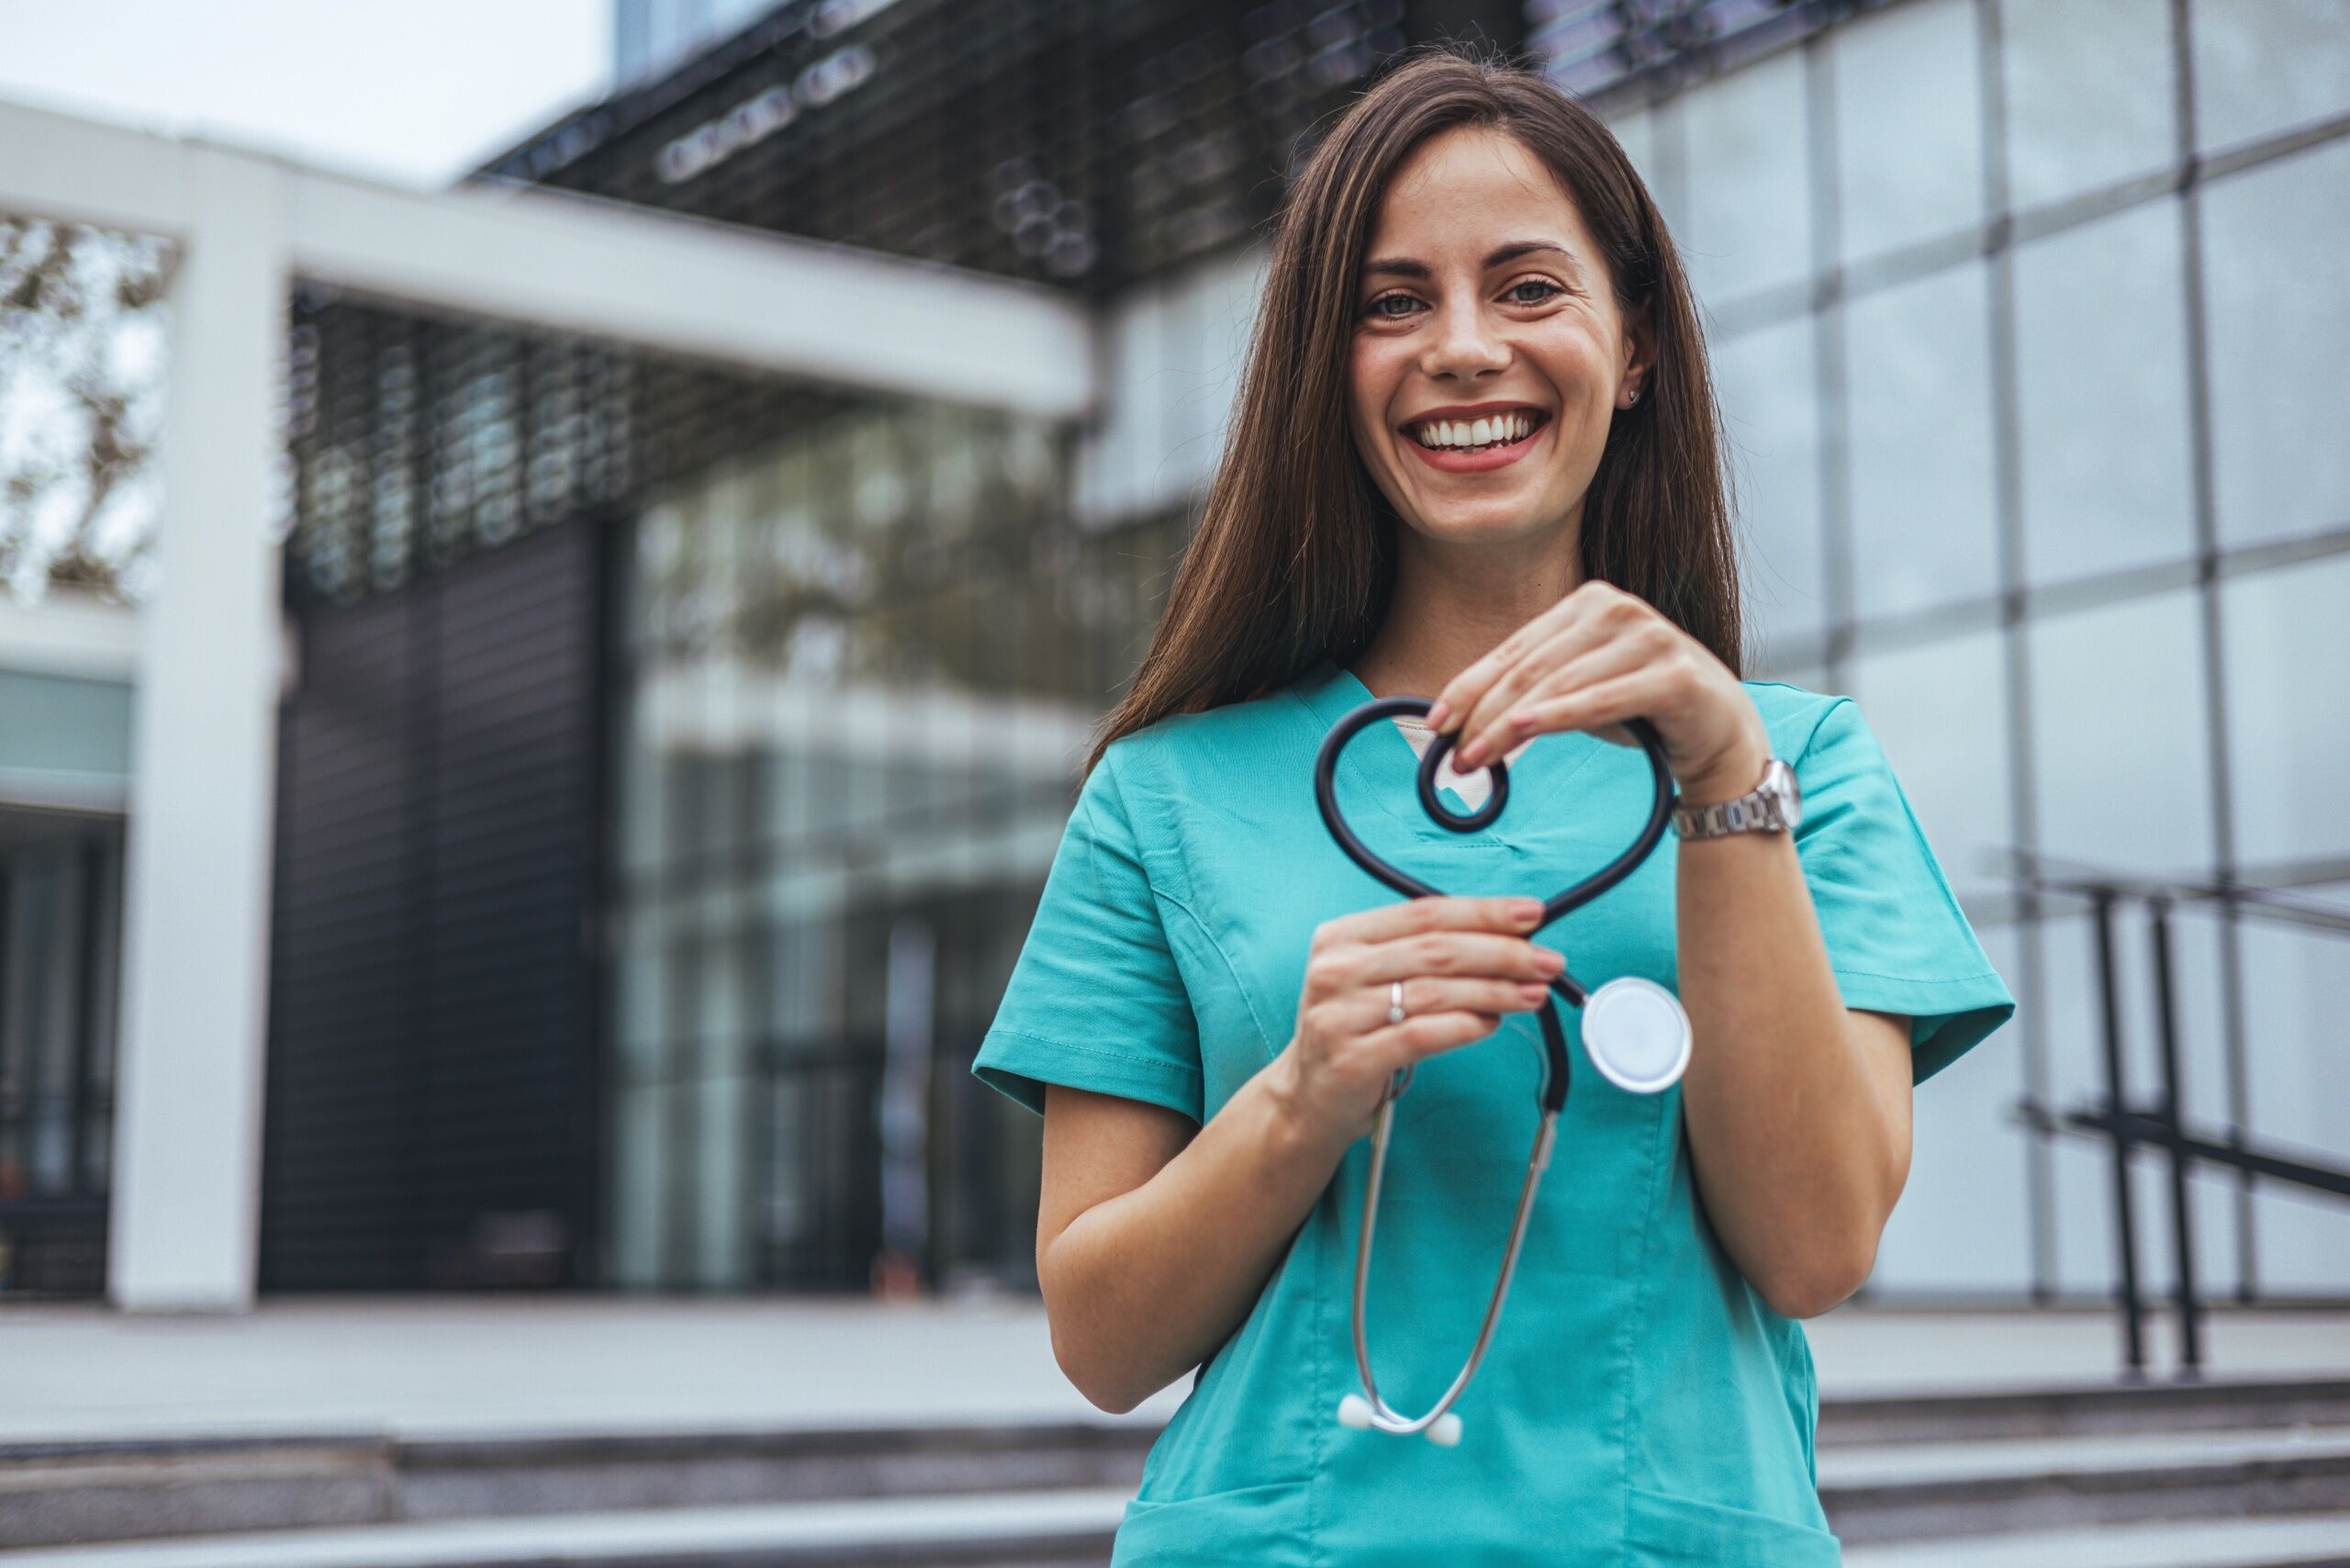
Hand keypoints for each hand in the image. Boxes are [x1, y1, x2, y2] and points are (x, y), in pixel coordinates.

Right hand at [1275, 895, 1566, 1145]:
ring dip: (1495, 991)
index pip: (1424, 914)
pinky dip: (1466, 1026)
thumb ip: (1424, 953)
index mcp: (1341, 937)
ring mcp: (1340, 1016)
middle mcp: (1336, 971)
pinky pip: (1422, 1035)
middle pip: (1436, 950)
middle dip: (1502, 952)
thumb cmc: (1354, 1029)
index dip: (1483, 911)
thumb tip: (1505, 937)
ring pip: (1435, 992)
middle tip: (1545, 961)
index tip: (1530, 915)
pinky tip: (1493, 1022)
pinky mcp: (1352, 1059)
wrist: (1308, 1095)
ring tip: (1533, 993)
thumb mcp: (1372, 977)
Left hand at [1425, 581, 1768, 806]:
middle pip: (1530, 668)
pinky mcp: (1674, 675)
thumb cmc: (1644, 712)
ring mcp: (1650, 637)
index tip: (1434, 724)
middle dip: (1482, 714)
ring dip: (1508, 726)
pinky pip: (1603, 699)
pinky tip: (1523, 731)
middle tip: (1452, 757)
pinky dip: (1559, 715)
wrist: (1723, 735)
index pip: (1513, 650)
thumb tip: (1458, 725)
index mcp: (1589, 603)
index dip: (1468, 687)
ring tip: (1476, 759)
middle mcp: (1618, 609)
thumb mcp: (1579, 696)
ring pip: (1558, 685)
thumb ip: (1530, 696)